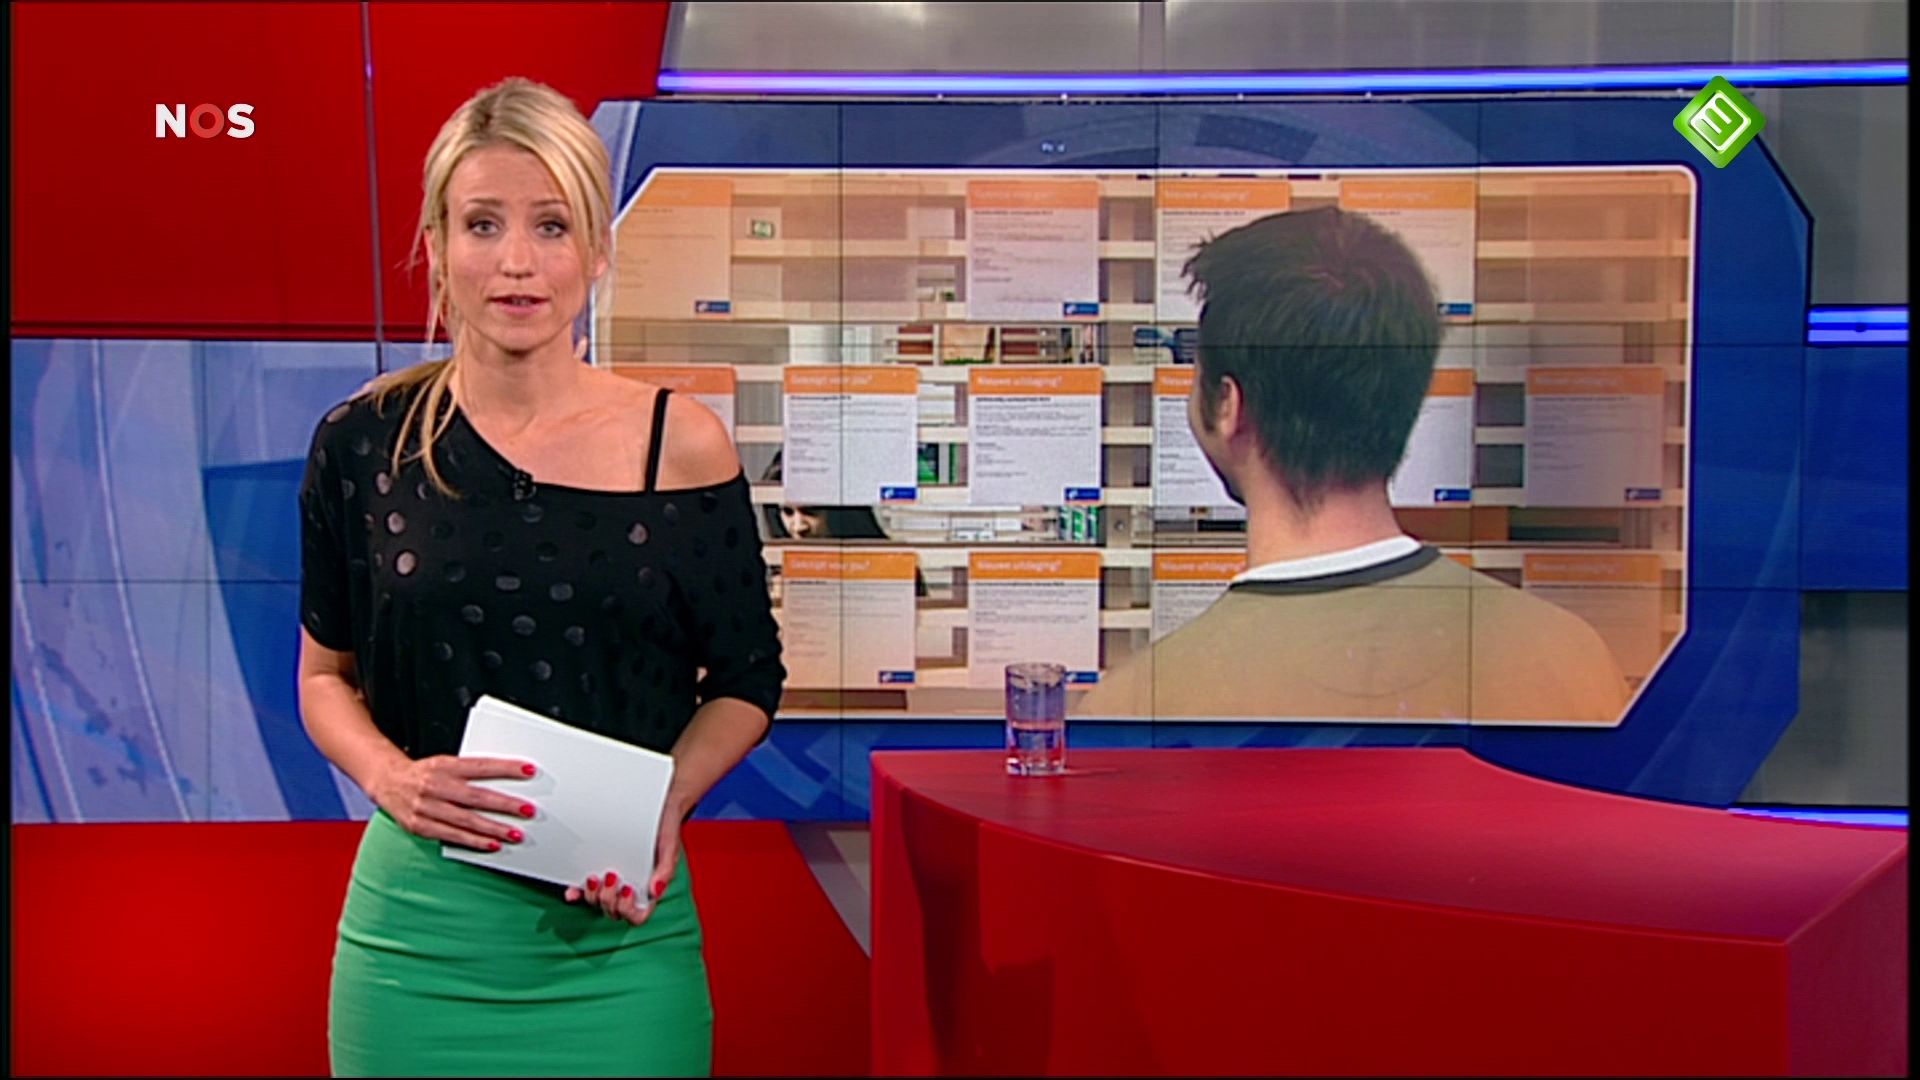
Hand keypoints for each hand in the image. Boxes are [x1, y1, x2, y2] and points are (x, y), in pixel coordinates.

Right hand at [370, 754, 537, 851]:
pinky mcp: (421, 826)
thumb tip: (507, 777)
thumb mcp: (446, 762)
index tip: (528, 771)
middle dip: (505, 805)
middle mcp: (435, 786)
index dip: (506, 768)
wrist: (388, 781)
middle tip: (527, 810)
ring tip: (515, 833)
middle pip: (476, 797)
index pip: (481, 766)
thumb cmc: (424, 773)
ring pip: (466, 820)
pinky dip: (474, 841)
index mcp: (445, 766)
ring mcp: (427, 808)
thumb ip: (471, 771)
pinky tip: (492, 844)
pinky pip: (452, 836)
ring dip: (493, 829)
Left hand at [566, 801, 683, 925]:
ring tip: (595, 877)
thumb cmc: (665, 828)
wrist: (656, 806)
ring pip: (598, 904)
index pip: (638, 915)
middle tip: (611, 876)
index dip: (628, 911)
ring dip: (593, 896)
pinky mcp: (599, 869)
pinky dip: (577, 893)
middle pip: (614, 912)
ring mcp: (612, 882)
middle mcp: (629, 889)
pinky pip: (584, 890)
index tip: (626, 890)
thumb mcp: (670, 847)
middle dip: (608, 899)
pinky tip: (572, 890)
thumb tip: (656, 890)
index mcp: (647, 890)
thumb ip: (666, 870)